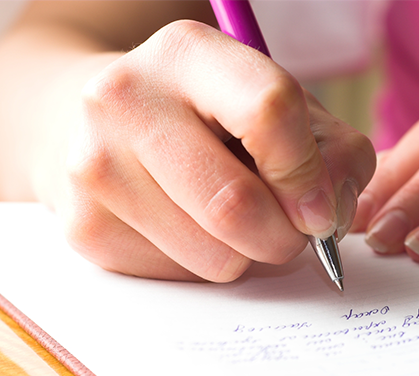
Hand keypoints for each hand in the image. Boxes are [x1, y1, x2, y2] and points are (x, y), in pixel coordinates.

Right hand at [48, 20, 373, 280]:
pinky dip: (206, 265)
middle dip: (285, 237)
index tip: (320, 206)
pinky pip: (182, 278)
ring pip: (214, 257)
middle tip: (289, 230)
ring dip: (246, 255)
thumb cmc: (214, 118)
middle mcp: (127, 101)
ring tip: (232, 219)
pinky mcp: (85, 227)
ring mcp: (95, 167)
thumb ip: (332, 152)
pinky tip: (192, 227)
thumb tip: (328, 215)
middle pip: (235, 205)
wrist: (110, 125)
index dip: (308, 175)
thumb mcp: (284, 109)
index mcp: (189, 54)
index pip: (269, 113)